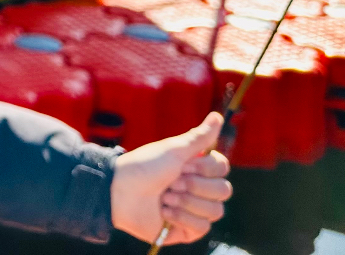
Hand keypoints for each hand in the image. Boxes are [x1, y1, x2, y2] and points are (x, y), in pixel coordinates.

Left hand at [110, 112, 231, 244]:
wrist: (120, 192)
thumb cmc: (144, 167)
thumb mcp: (173, 150)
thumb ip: (199, 137)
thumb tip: (218, 115)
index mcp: (196, 167)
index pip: (222, 168)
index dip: (205, 168)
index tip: (183, 164)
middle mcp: (198, 188)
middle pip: (223, 190)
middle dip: (195, 186)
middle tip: (172, 182)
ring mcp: (193, 209)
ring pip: (215, 211)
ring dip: (187, 202)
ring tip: (164, 197)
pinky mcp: (187, 229)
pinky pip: (202, 227)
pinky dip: (181, 218)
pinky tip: (164, 211)